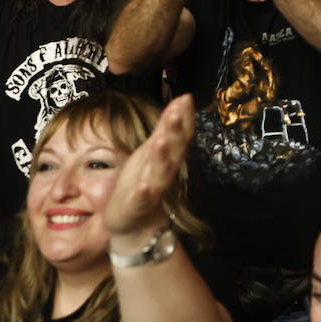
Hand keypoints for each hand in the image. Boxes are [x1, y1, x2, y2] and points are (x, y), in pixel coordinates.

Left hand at [105, 94, 195, 239]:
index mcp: (169, 155)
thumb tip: (183, 98)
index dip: (184, 117)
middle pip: (174, 150)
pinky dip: (146, 192)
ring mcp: (154, 189)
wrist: (134, 223)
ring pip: (161, 172)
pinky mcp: (139, 205)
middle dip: (175, 132)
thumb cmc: (143, 181)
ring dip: (162, 157)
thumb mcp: (153, 148)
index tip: (186, 98)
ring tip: (160, 141)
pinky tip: (146, 185)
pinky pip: (144, 199)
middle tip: (175, 114)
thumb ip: (166, 126)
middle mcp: (166, 171)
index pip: (181, 134)